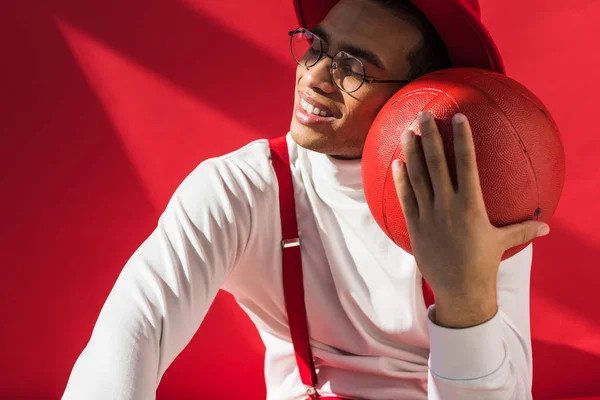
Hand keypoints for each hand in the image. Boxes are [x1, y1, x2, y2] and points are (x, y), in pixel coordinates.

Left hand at [391, 111, 548, 327]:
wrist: (459, 290)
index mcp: (471, 204)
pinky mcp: (414, 226)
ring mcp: (429, 214)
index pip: (467, 164)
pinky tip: (397, 162)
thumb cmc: (483, 264)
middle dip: (430, 136)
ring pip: (418, 177)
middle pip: (437, 163)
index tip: (459, 118)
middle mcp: (448, 205)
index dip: (462, 139)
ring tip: (408, 131)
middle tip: (424, 115)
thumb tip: (547, 226)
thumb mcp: (502, 242)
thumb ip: (522, 229)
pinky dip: (401, 179)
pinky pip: (405, 197)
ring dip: (412, 152)